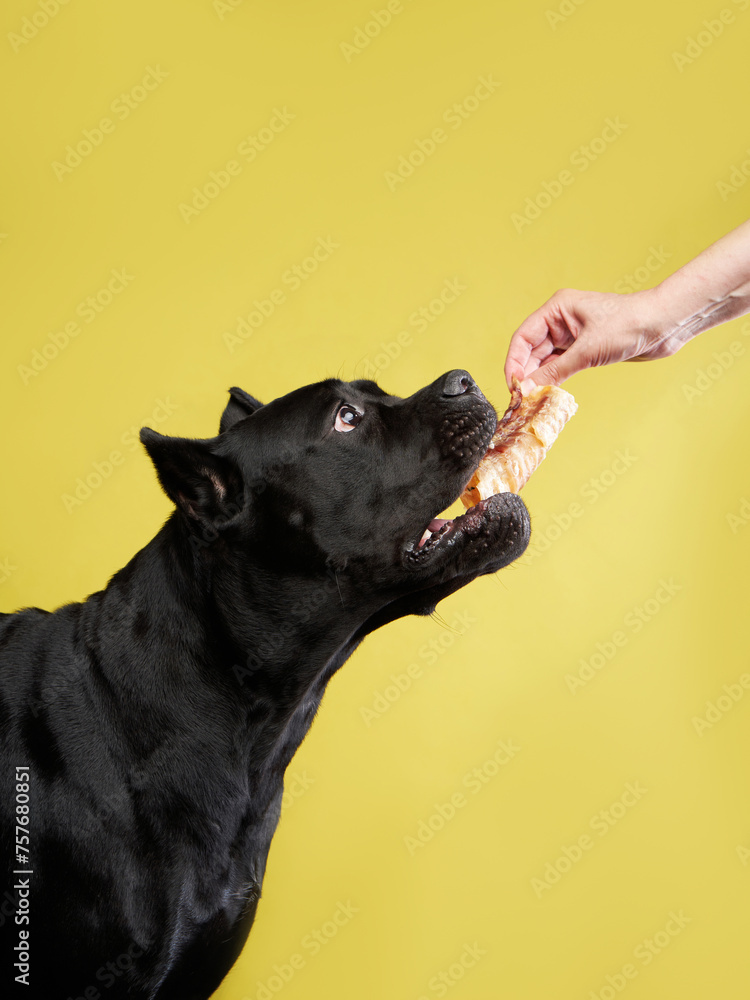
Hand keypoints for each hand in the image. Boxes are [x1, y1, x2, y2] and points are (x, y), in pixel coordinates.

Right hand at [504, 287, 678, 391]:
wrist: (664, 325)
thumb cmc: (630, 324)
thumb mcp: (588, 350)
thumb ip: (555, 372)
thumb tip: (528, 389)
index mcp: (557, 309)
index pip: (523, 337)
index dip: (514, 362)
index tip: (513, 386)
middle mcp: (560, 320)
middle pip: (531, 351)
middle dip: (526, 374)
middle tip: (521, 399)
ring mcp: (572, 335)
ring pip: (545, 360)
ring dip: (539, 379)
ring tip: (532, 400)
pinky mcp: (584, 348)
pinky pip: (560, 366)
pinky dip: (554, 379)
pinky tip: (548, 392)